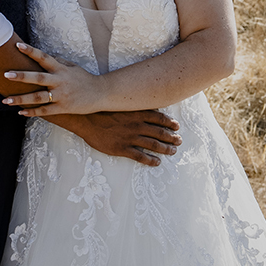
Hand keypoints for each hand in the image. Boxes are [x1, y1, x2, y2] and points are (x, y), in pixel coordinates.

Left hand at [2, 41, 103, 115]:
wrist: (100, 93)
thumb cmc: (84, 79)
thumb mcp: (72, 66)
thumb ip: (57, 61)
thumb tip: (43, 56)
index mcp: (61, 69)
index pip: (44, 57)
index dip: (31, 51)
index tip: (17, 46)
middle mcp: (60, 81)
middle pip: (38, 78)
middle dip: (21, 76)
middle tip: (5, 74)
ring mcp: (61, 95)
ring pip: (38, 97)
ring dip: (21, 99)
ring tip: (5, 100)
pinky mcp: (63, 107)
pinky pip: (45, 111)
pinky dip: (32, 112)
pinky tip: (20, 112)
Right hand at [53, 111, 181, 166]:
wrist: (86, 119)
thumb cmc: (103, 110)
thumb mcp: (122, 103)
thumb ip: (135, 107)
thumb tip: (147, 107)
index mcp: (137, 113)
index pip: (160, 118)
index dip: (170, 123)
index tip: (177, 127)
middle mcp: (137, 125)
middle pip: (160, 132)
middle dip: (172, 137)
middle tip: (179, 141)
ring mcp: (130, 137)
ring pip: (153, 145)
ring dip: (165, 149)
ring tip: (172, 151)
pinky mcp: (122, 148)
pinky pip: (140, 156)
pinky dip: (151, 160)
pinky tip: (157, 162)